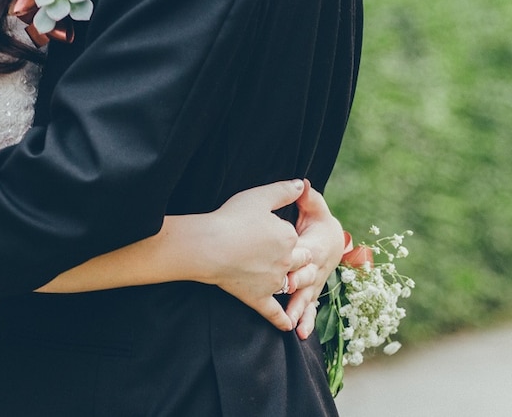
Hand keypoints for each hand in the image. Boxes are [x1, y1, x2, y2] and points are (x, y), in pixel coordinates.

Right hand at [200, 180, 311, 331]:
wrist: (209, 246)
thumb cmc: (232, 218)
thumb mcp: (260, 196)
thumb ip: (284, 190)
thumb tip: (303, 184)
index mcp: (289, 238)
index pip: (296, 238)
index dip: (287, 235)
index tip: (273, 233)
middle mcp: (286, 262)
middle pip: (299, 262)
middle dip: (298, 260)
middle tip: (288, 258)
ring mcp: (273, 282)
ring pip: (289, 284)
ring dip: (293, 285)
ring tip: (291, 285)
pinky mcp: (258, 298)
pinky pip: (274, 312)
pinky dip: (282, 320)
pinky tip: (289, 326)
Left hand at [285, 180, 343, 339]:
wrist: (332, 241)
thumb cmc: (319, 223)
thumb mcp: (315, 208)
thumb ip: (308, 198)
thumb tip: (303, 182)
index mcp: (315, 246)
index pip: (307, 253)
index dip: (297, 257)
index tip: (286, 262)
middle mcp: (317, 268)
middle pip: (307, 278)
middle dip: (297, 285)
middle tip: (285, 293)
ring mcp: (315, 283)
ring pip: (309, 298)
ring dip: (302, 311)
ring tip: (295, 324)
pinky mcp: (311, 293)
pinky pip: (311, 309)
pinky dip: (307, 321)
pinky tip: (300, 334)